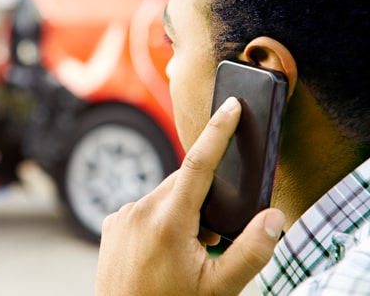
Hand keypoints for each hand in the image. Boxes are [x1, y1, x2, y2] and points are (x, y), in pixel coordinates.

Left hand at [96, 97, 284, 295]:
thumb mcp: (220, 287)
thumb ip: (252, 251)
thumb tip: (273, 217)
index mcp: (169, 221)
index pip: (198, 164)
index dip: (218, 131)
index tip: (230, 106)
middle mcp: (140, 211)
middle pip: (182, 184)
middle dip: (201, 200)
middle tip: (207, 238)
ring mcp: (121, 217)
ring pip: (162, 196)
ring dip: (178, 211)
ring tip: (182, 249)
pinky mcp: (110, 224)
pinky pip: (142, 209)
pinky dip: (157, 219)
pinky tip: (159, 249)